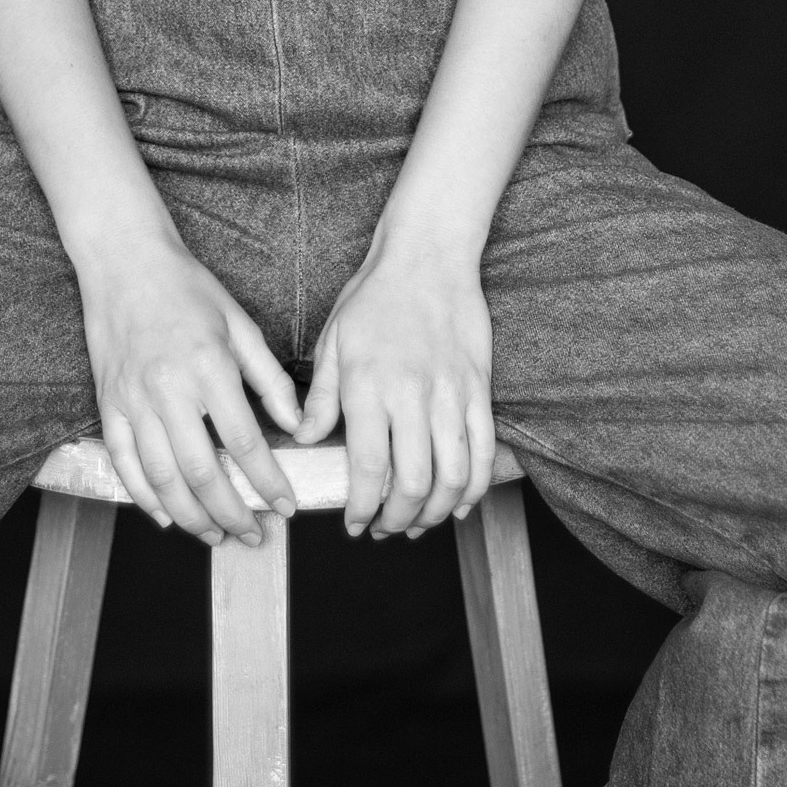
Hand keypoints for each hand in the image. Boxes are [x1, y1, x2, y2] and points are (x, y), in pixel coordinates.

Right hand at [77, 232, 302, 545]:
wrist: (125, 262)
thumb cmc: (187, 289)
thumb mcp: (240, 323)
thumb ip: (269, 378)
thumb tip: (297, 425)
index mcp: (208, 366)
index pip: (243, 441)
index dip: (267, 481)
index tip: (286, 506)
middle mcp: (167, 388)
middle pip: (201, 470)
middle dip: (232, 512)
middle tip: (254, 534)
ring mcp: (132, 399)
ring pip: (161, 476)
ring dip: (191, 515)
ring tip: (216, 535)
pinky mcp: (107, 403)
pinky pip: (123, 461)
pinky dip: (143, 496)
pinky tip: (166, 516)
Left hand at [291, 230, 496, 537]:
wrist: (428, 256)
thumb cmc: (374, 297)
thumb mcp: (333, 342)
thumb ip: (321, 397)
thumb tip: (303, 439)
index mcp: (368, 387)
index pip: (369, 469)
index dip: (362, 509)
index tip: (354, 524)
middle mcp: (412, 397)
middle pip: (413, 484)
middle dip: (398, 521)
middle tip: (385, 530)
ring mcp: (452, 395)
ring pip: (453, 476)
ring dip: (436, 512)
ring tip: (418, 522)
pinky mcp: (478, 389)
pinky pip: (483, 451)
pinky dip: (474, 486)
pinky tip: (457, 502)